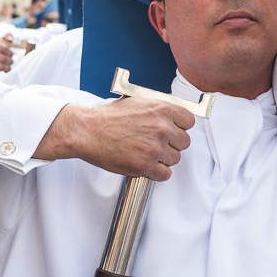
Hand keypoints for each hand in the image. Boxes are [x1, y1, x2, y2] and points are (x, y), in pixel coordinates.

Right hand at [0, 35, 13, 72]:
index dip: (9, 52)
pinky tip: (3, 70)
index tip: (11, 54)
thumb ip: (6, 37)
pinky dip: (1, 72)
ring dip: (7, 67)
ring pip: (0, 66)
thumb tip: (9, 37)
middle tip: (10, 61)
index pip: (3, 48)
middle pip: (2, 58)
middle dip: (9, 60)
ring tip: (8, 66)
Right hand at [35, 98, 194, 180]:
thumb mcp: (138, 102)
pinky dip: (157, 172)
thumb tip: (174, 117)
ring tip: (147, 152)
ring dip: (163, 158)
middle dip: (172, 144)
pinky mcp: (145, 165)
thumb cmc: (108, 117)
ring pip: (175, 159)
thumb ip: (159, 109)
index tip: (174, 130)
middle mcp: (162, 128)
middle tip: (157, 143)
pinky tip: (147, 165)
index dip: (180, 127)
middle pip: (184, 142)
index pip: (189, 121)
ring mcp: (155, 148)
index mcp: (162, 110)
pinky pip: (165, 174)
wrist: (88, 131)